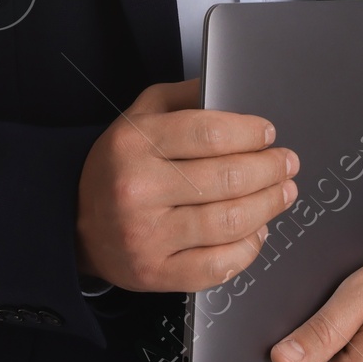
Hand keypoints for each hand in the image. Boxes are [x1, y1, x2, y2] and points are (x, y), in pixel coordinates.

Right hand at [74, 76, 299, 292]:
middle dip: (269, 169)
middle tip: (287, 163)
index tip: (268, 134)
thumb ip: (184, 98)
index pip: (209, 133)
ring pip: (228, 222)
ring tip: (283, 193)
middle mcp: (139, 189)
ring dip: (268, 206)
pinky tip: (258, 231)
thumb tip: (231, 88)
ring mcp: (148, 236)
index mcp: (136, 143)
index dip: (249, 133)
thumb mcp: (139, 116)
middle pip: (227, 179)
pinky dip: (248, 249)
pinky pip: (217, 266)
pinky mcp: (156, 274)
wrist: (75, 221)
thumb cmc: (118, 164)